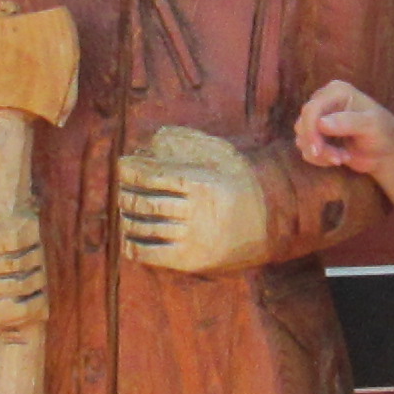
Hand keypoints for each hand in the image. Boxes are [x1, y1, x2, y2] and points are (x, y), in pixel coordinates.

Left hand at [118, 127, 270, 273]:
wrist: (272, 226)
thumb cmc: (243, 187)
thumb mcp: (226, 160)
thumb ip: (194, 146)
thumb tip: (160, 133)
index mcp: (202, 183)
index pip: (155, 175)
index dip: (134, 170)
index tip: (122, 165)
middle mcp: (196, 210)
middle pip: (147, 202)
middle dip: (127, 196)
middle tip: (122, 192)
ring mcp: (194, 237)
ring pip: (148, 226)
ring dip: (128, 220)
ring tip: (123, 214)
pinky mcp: (191, 259)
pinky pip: (153, 254)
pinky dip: (134, 247)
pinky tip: (127, 241)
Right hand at [295, 79, 393, 174]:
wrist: (386, 152)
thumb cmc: (383, 133)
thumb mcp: (371, 126)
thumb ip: (348, 122)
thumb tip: (321, 123)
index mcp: (336, 91)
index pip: (311, 109)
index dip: (311, 130)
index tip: (319, 150)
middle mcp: (324, 101)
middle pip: (303, 123)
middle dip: (318, 145)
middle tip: (338, 158)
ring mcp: (319, 118)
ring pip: (302, 138)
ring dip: (320, 153)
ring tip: (342, 157)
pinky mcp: (317, 135)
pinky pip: (305, 148)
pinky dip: (320, 158)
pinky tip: (339, 158)